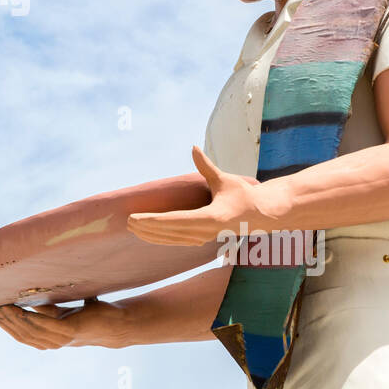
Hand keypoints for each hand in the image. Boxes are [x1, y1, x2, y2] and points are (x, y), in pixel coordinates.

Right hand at [0, 297, 131, 349]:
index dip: (9, 327)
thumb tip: (29, 295)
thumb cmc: (91, 315)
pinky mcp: (71, 330)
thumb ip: (47, 308)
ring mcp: (63, 338)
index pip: (25, 336)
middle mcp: (55, 341)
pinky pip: (46, 326)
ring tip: (2, 309)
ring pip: (32, 332)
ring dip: (15, 320)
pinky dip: (31, 319)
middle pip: (25, 335)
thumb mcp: (64, 310)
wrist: (117, 323)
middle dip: (8, 323)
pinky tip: (20, 311)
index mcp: (52, 338)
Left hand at [126, 146, 280, 245]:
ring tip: (132, 227)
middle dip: (148, 228)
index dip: (153, 220)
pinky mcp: (203, 240)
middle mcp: (207, 231)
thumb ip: (206, 166)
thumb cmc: (242, 194)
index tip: (136, 217)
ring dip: (152, 235)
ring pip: (172, 239)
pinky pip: (177, 241)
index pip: (176, 220)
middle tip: (127, 221)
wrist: (261, 215)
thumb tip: (193, 148)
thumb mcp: (224, 179)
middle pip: (171, 232)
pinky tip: (147, 234)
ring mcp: (205, 238)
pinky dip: (161, 238)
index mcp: (212, 217)